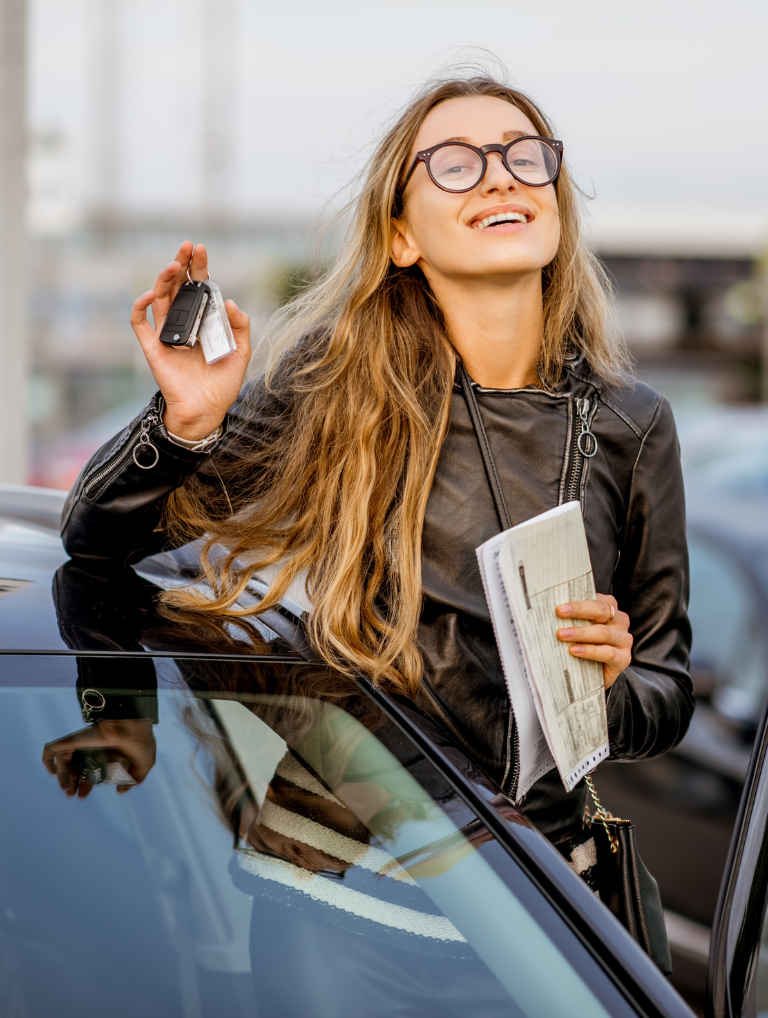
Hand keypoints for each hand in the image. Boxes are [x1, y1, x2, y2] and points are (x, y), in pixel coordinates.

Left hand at [42, 719, 156, 798]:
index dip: (86, 785)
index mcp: (107, 754)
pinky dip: (48, 760)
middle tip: (73, 796)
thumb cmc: (140, 742)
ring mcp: (81, 744)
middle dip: (74, 784)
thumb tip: (120, 791)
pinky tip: (52, 772)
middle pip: (77, 769)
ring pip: (64, 763)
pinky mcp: (72, 740)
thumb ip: (134, 779)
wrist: (132, 726)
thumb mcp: (144, 764)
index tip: (82, 796)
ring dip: (63, 778)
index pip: (92, 771)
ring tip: (66, 791)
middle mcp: (93, 749)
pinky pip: (52, 749)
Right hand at [130, 240, 250, 440]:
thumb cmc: (223, 383)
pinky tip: (151, 295)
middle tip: (187, 247)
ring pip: (159, 299)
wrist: (207, 410)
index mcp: (203, 321)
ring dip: (164, 279)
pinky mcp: (153, 348)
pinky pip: (140, 323)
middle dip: (180, 264)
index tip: (201, 250)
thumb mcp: (241, 352)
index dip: (198, 268)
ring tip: (174, 265)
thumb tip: (229, 301)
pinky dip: (141, 306)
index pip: (198, 288)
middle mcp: (184, 323)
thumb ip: (240, 327)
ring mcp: (167, 335)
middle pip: (177, 286)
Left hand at [555, 594, 631, 689]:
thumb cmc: (584, 644)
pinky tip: (574, 651)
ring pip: (603, 632)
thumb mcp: (578, 627)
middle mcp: (620, 621)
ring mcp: (624, 640)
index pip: (597, 599)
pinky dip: (589, 651)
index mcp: (610, 608)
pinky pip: (608, 653)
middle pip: (601, 611)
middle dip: (579, 610)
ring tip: (561, 635)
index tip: (560, 604)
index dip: (578, 601)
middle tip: (560, 612)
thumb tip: (548, 607)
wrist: (594, 676)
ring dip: (580, 633)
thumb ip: (571, 617)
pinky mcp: (624, 659)